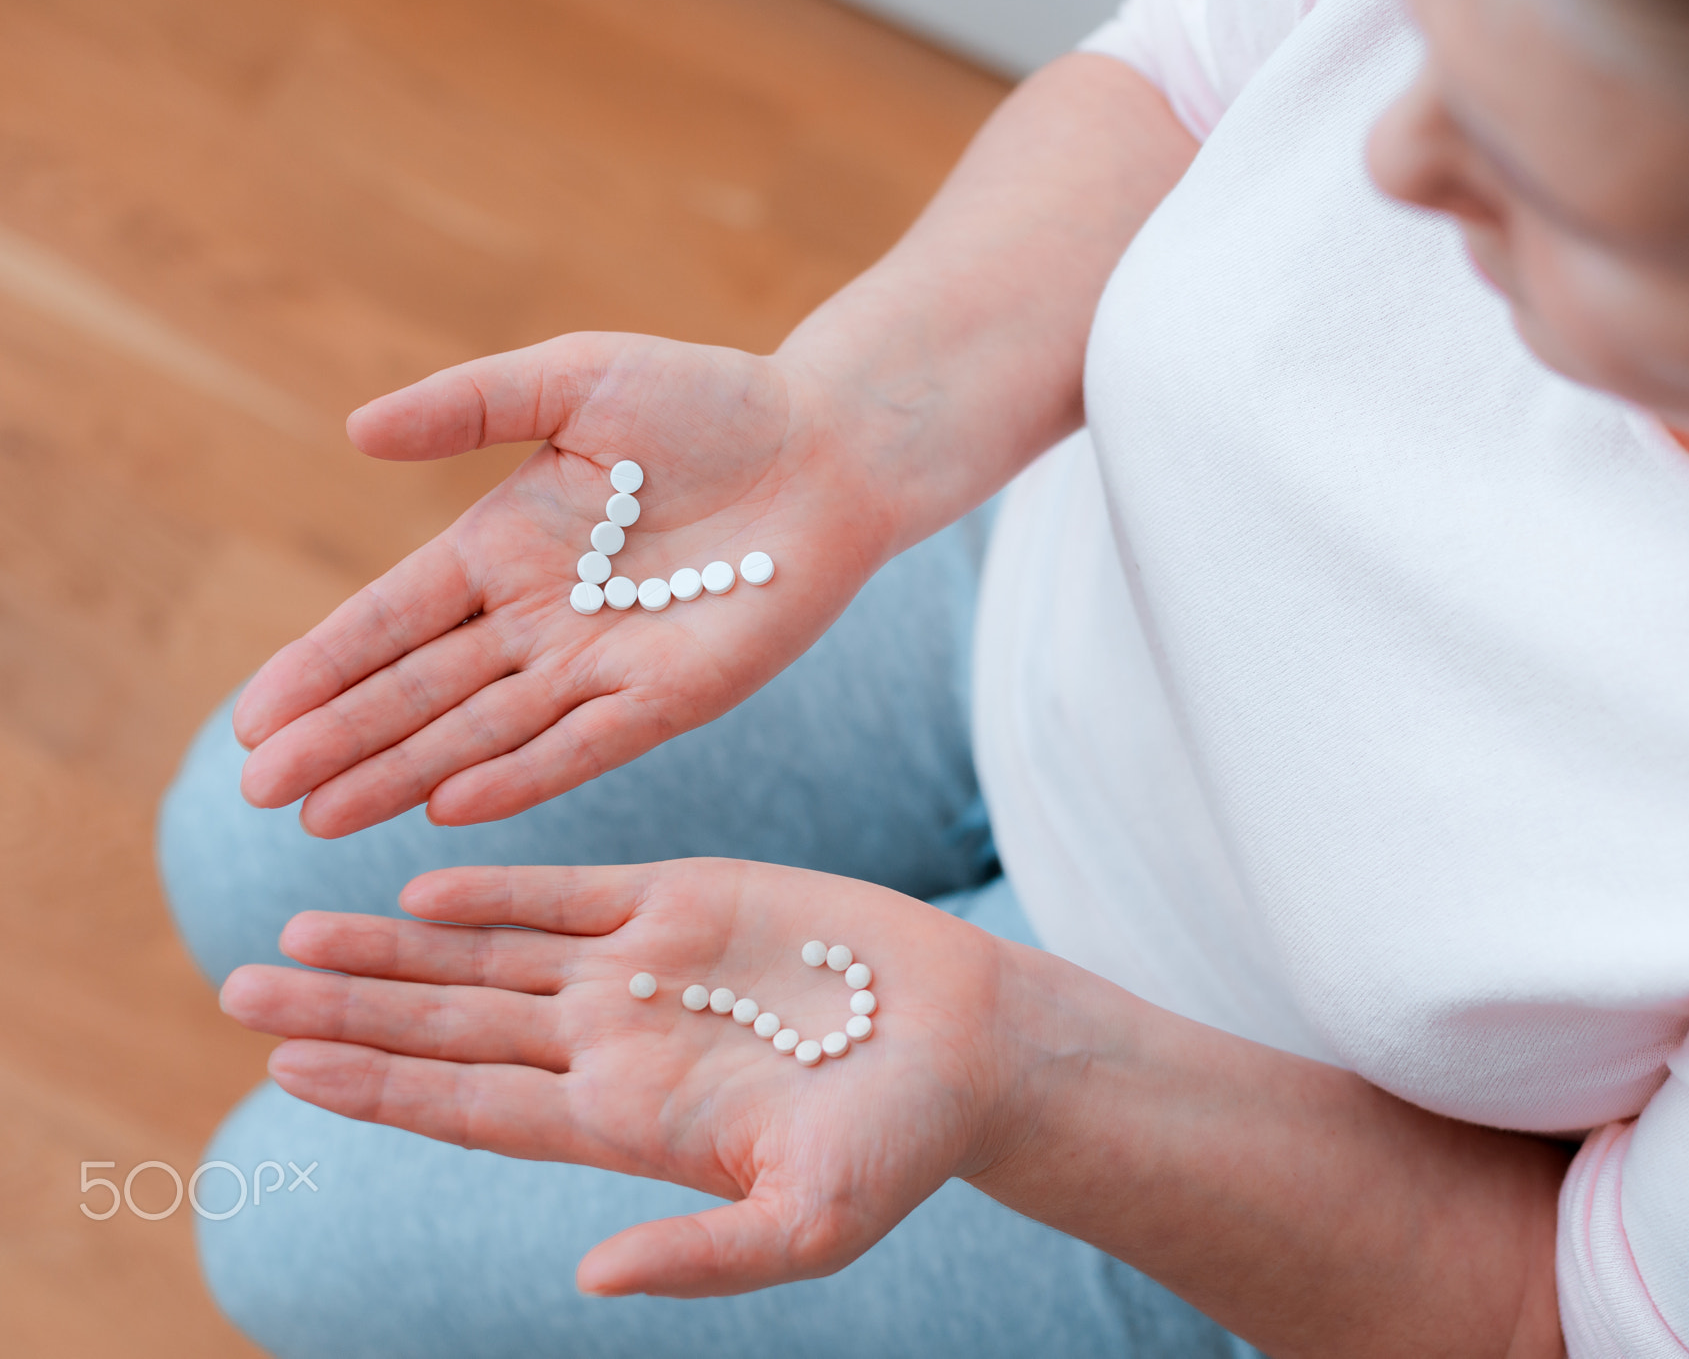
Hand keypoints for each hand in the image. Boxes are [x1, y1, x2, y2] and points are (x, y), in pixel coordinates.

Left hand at [218, 858, 1027, 1295]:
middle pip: (450, 1028)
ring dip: (394, 947)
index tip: (284, 1067)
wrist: (975, 1044)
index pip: (470, 1107)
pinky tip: (423, 886)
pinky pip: (570, 891)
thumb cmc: (903, 1146)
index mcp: (627, 1121)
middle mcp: (614, 1043)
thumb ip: (701, 1253)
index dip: (377, 1086)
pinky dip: (497, 887)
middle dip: (348, 1009)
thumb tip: (591, 1276)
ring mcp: (645, 968)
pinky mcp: (690, 898)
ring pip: (488, 956)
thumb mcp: (809, 1224)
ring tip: (295, 933)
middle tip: (238, 987)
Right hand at [234, 333, 898, 835]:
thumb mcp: (574, 381)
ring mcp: (603, 665)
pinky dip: (521, 775)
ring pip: (484, 731)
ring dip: (405, 774)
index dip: (322, 668)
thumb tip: (355, 430)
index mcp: (503, 547)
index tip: (252, 720)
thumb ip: (468, 405)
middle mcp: (541, 619)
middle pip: (421, 691)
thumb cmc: (708, 401)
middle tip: (261, 793)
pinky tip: (452, 807)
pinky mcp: (673, 695)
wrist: (827, 445)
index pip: (391, 620)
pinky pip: (586, 745)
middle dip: (341, 741)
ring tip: (325, 819)